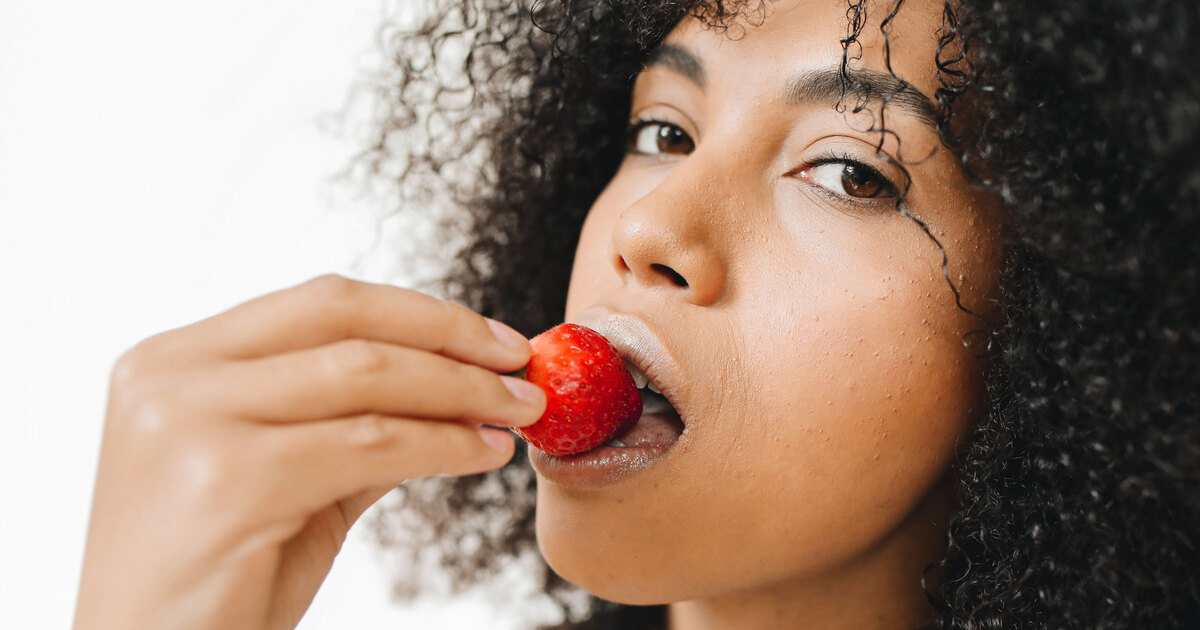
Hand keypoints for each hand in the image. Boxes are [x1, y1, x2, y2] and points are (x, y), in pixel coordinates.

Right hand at [73, 275, 544, 629]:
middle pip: (344, 320)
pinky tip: (481, 453)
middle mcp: (172, 376)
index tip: (490, 336)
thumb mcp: (287, 481)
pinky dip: (442, 443)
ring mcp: (189, 423)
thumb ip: (357, 425)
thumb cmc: (215, 584)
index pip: (320, 302)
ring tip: (515, 412)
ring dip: (461, 390)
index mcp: (175, 360)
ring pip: (365, 376)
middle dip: (450, 336)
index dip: (420, 312)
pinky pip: (369, 444)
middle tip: (521, 363)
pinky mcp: (225, 481)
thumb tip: (461, 389)